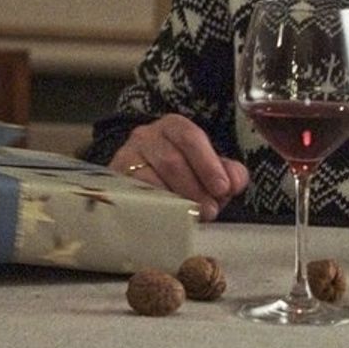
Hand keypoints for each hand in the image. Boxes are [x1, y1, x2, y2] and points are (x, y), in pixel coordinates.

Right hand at [108, 114, 249, 221]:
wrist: (145, 179)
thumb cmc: (184, 174)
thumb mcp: (209, 168)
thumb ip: (228, 172)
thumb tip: (235, 182)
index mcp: (173, 127)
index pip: (190, 138)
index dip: (208, 164)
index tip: (223, 189)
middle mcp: (146, 136)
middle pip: (171, 161)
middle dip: (194, 189)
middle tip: (210, 211)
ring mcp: (126, 157)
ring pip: (150, 180)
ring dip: (175, 202)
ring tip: (192, 218)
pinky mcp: (113, 181)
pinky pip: (133, 196)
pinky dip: (154, 209)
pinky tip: (168, 220)